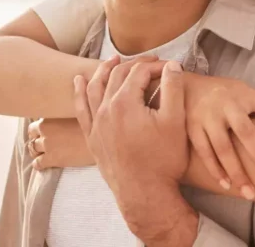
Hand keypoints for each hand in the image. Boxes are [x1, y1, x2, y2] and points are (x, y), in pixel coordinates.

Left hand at [26, 118, 93, 169]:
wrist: (102, 140)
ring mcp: (46, 144)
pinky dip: (38, 164)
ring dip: (37, 150)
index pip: (38, 120)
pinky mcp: (51, 159)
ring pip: (33, 149)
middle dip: (37, 137)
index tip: (50, 128)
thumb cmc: (95, 124)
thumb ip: (68, 113)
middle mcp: (45, 128)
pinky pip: (37, 163)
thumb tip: (66, 113)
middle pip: (32, 133)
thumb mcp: (79, 112)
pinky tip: (44, 164)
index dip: (43, 125)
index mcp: (52, 115)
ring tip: (45, 152)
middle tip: (46, 140)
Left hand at [74, 59, 197, 244]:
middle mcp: (105, 110)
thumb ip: (173, 88)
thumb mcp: (175, 121)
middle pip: (117, 76)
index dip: (156, 65)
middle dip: (135, 64)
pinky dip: (79, 92)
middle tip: (151, 62)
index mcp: (125, 103)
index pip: (139, 72)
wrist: (145, 195)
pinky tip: (79, 81)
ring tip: (114, 60)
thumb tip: (171, 65)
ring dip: (105, 70)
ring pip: (95, 88)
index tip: (170, 67)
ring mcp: (96, 125)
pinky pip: (81, 109)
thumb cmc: (163, 159)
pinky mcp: (92, 138)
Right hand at [184, 75, 254, 199]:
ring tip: (249, 193)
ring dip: (237, 172)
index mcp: (246, 94)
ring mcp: (207, 116)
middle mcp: (227, 104)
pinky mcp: (191, 128)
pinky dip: (215, 169)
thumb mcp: (246, 93)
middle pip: (246, 132)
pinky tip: (226, 184)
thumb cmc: (225, 94)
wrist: (184, 86)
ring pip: (223, 147)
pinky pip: (204, 152)